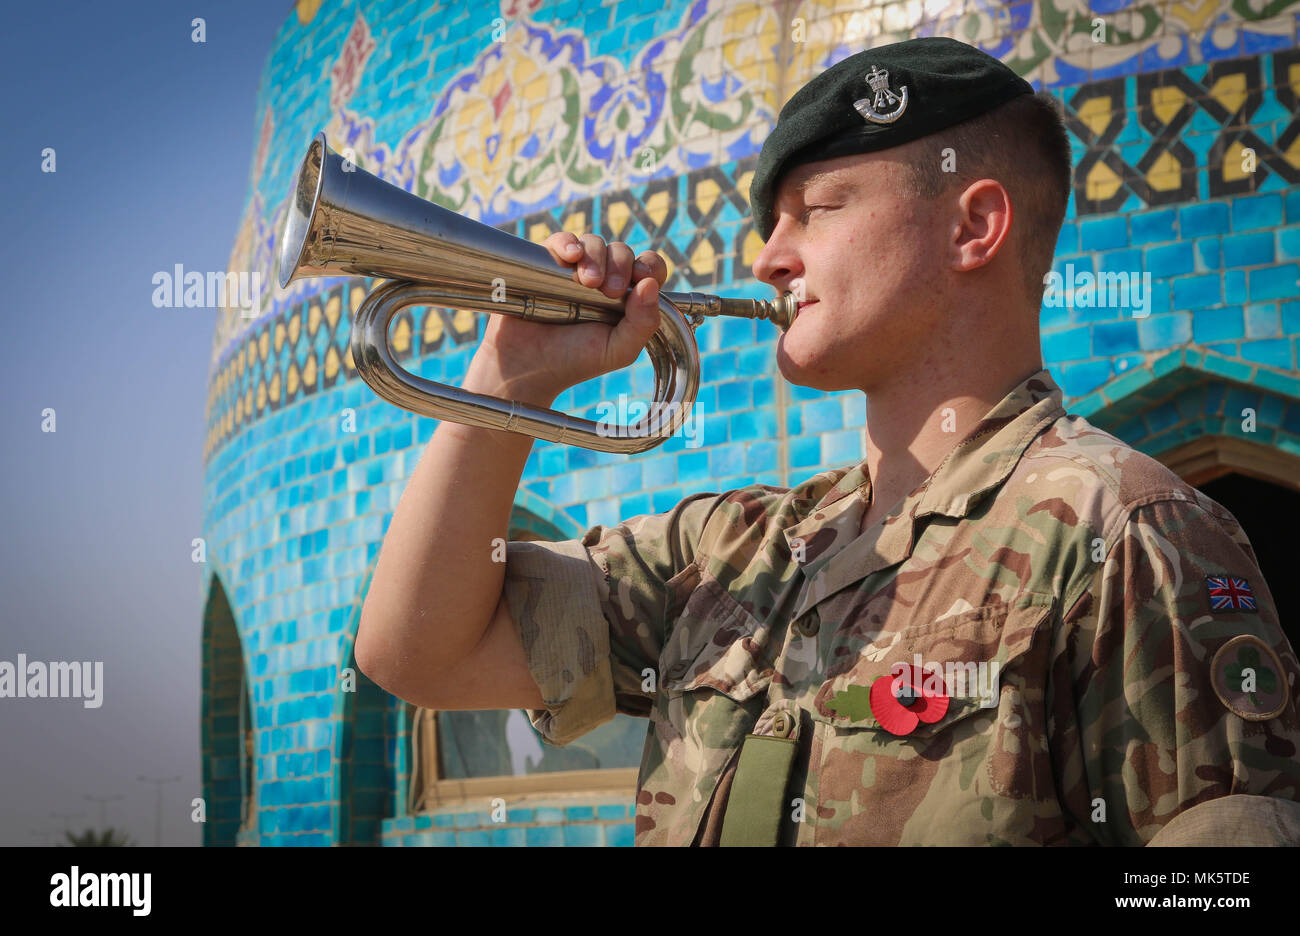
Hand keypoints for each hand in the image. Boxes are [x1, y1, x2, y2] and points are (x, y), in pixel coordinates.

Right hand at [466, 233, 668, 402]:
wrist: (526, 365)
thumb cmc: (575, 360)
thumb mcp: (618, 350)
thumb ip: (644, 323)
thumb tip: (651, 284)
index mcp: (627, 299)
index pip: (650, 268)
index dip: (649, 268)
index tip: (639, 281)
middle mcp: (604, 279)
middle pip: (623, 251)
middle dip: (620, 265)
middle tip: (609, 291)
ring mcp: (575, 269)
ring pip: (594, 242)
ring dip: (595, 257)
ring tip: (586, 282)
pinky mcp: (548, 262)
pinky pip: (562, 240)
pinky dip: (568, 243)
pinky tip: (570, 256)